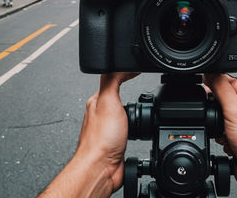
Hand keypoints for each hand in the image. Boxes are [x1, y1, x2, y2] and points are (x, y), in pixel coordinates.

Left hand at [39, 72, 137, 197]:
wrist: (101, 168)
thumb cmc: (101, 138)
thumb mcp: (108, 99)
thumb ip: (113, 79)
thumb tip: (124, 67)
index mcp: (97, 100)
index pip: (112, 80)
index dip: (125, 73)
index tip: (137, 69)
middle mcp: (101, 114)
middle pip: (117, 96)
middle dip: (128, 92)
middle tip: (139, 87)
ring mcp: (109, 129)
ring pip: (123, 113)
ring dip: (132, 111)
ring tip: (138, 107)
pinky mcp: (116, 142)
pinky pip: (128, 130)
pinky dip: (134, 127)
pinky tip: (136, 129)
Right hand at [204, 74, 236, 197]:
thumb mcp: (235, 109)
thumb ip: (222, 89)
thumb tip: (210, 73)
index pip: (228, 81)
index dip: (214, 80)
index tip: (202, 83)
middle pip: (223, 101)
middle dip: (214, 109)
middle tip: (214, 115)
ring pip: (221, 121)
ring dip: (217, 128)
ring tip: (224, 133)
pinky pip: (223, 137)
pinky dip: (221, 141)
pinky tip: (227, 144)